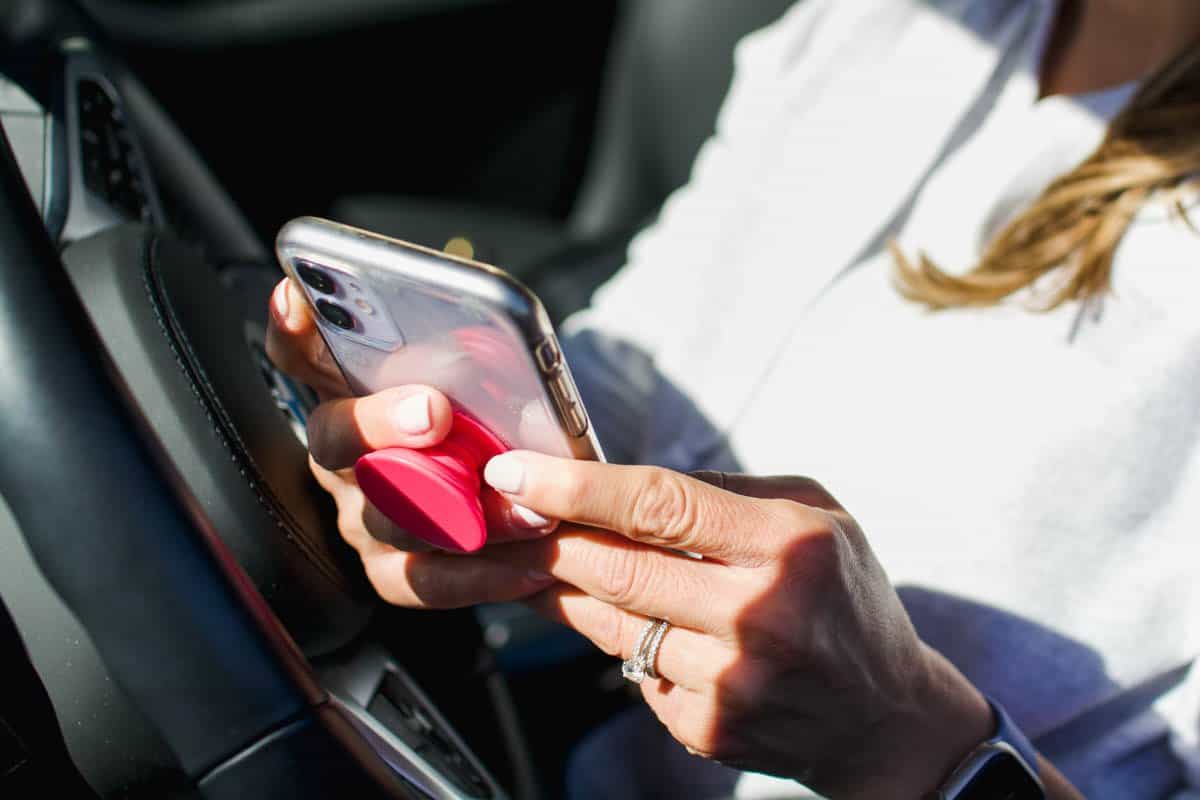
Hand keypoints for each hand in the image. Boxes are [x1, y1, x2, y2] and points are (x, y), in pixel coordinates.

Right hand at [265, 278, 558, 607]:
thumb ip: (468, 357)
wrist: (526, 490)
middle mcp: (342, 457)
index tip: (299, 298)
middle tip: (435, 411)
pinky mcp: (390, 570)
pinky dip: (483, 575)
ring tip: (529, 508)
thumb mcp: (480, 379)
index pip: (301, 355)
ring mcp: (359, 516)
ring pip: (387, 517)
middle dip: (382, 422)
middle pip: (335, 436)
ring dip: (459, 512)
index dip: (292, 330)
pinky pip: (425, 580)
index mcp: (350, 395)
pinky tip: (533, 562)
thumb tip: (487, 337)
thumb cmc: (494, 419)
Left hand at [477, 454, 993, 798]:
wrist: (882, 715)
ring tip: (547, 559)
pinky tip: (633, 618)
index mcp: (788, 544)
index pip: (657, 505)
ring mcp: (731, 682)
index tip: (514, 472)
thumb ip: (720, 492)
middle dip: (549, 537)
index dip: (575, 487)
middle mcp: (759, 616)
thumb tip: (616, 481)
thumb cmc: (842, 594)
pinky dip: (618, 635)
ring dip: (566, 586)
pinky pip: (632, 667)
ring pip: (610, 621)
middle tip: (506, 513)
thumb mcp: (811, 513)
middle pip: (618, 568)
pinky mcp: (709, 726)